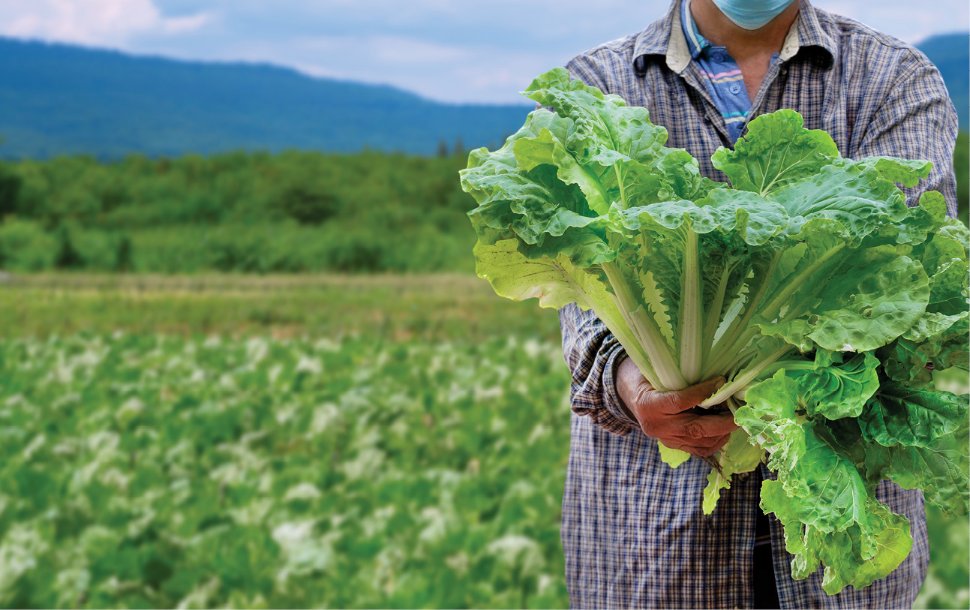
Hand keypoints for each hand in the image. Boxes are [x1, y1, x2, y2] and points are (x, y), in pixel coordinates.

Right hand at [615, 356, 735, 456]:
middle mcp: (657, 426)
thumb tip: (712, 373)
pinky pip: (699, 450)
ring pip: (700, 443)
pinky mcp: (674, 445)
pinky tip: (724, 430)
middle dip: (722, 422)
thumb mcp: (656, 371)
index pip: (680, 402)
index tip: (721, 381)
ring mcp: (666, 439)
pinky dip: (716, 442)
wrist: (630, 396)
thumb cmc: (647, 377)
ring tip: (734, 418)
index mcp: (649, 405)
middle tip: (739, 411)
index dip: (702, 393)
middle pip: (695, 428)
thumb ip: (679, 375)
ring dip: (722, 432)